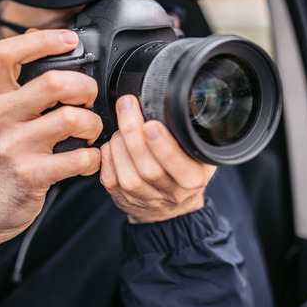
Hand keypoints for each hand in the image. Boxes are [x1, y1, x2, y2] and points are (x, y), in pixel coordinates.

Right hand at [0, 30, 102, 257]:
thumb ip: (15, 79)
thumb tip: (36, 35)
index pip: (8, 52)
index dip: (44, 39)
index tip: (69, 40)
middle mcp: (0, 117)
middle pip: (55, 82)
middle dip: (85, 88)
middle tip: (89, 100)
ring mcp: (15, 146)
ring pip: (73, 119)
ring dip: (94, 125)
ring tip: (90, 132)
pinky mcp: (32, 174)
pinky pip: (80, 158)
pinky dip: (94, 157)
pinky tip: (88, 158)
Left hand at [100, 95, 215, 223]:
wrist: (170, 205)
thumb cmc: (183, 169)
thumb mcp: (197, 152)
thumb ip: (186, 134)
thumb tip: (166, 101)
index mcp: (194, 178)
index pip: (180, 166)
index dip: (164, 147)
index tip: (152, 124)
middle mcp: (172, 193)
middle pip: (149, 169)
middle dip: (134, 133)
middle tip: (128, 106)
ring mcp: (146, 199)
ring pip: (128, 176)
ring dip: (120, 144)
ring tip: (122, 125)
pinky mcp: (123, 199)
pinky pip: (110, 178)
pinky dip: (108, 154)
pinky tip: (114, 142)